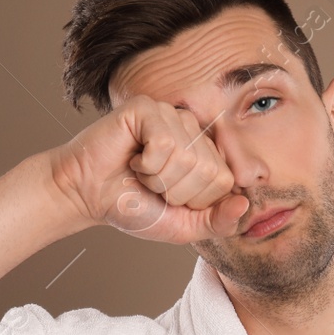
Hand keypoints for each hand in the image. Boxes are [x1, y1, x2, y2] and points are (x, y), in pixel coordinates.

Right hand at [46, 94, 250, 242]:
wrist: (88, 196)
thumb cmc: (134, 207)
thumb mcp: (184, 226)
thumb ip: (218, 222)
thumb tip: (246, 206)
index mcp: (207, 155)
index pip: (225, 182)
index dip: (194, 201)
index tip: (170, 198)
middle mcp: (193, 131)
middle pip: (208, 170)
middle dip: (175, 191)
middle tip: (152, 184)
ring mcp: (171, 116)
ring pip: (187, 157)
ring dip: (157, 178)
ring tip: (140, 171)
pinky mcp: (147, 108)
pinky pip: (164, 143)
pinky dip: (146, 162)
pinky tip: (132, 156)